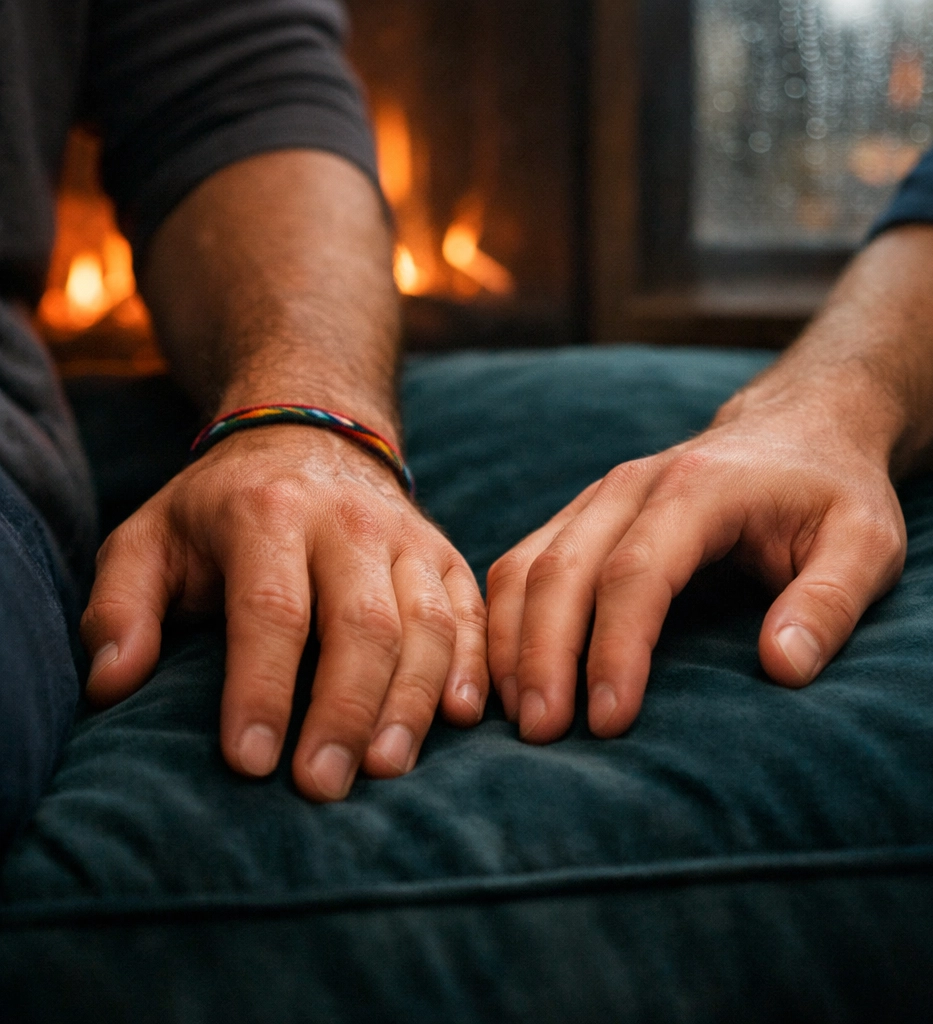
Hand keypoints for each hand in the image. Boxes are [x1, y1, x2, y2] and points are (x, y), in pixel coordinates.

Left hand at [80, 425, 488, 799]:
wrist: (313, 438)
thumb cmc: (222, 508)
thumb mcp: (150, 537)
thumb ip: (121, 605)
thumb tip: (111, 684)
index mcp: (268, 513)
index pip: (272, 609)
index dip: (262, 688)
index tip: (249, 761)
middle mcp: (349, 522)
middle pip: (363, 624)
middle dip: (344, 711)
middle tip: (322, 786)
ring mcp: (407, 537)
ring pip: (428, 624)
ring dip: (411, 702)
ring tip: (386, 768)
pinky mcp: (445, 555)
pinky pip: (471, 615)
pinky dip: (472, 668)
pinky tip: (460, 719)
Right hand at [485, 377, 906, 743]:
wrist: (799, 427)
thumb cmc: (833, 492)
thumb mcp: (866, 543)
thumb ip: (828, 601)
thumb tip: (781, 669)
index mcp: (699, 488)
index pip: (638, 573)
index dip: (616, 649)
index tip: (610, 722)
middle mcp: (632, 485)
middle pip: (561, 570)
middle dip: (544, 656)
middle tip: (542, 735)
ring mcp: (599, 497)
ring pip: (526, 564)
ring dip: (513, 641)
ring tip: (517, 717)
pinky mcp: (584, 515)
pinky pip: (523, 562)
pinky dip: (506, 619)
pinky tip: (511, 672)